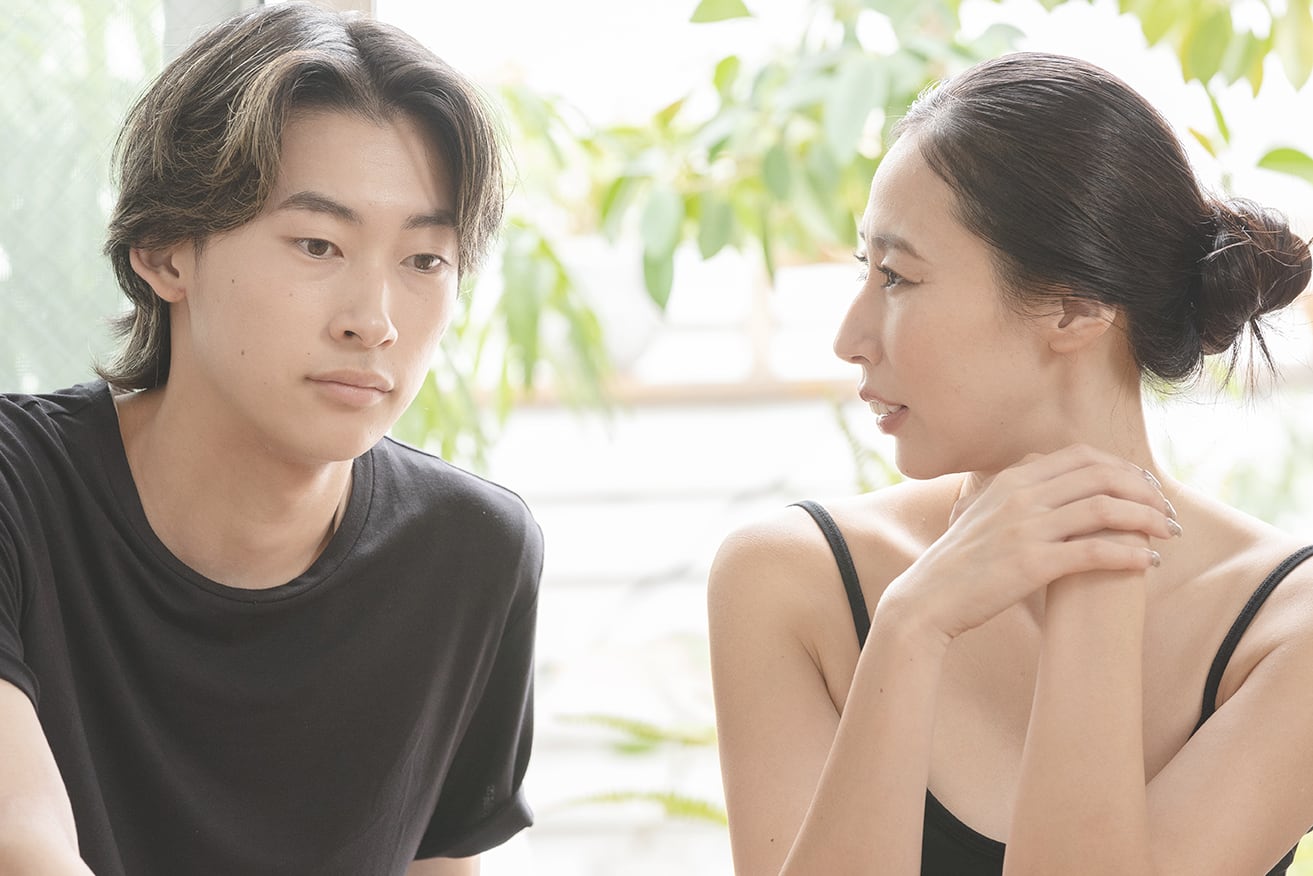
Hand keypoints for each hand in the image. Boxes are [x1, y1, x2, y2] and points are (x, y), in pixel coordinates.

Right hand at [883, 444, 1176, 642]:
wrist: (928, 599)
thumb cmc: (959, 563)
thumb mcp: (981, 513)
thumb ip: (1013, 494)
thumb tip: (1047, 484)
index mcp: (1011, 478)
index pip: (1083, 456)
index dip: (1123, 467)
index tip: (1145, 487)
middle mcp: (1020, 495)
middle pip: (1102, 476)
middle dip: (1145, 492)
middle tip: (1166, 513)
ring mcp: (1025, 528)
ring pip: (1106, 508)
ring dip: (1147, 520)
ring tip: (1167, 535)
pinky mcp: (1032, 564)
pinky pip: (1095, 550)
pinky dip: (1130, 554)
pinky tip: (1146, 564)